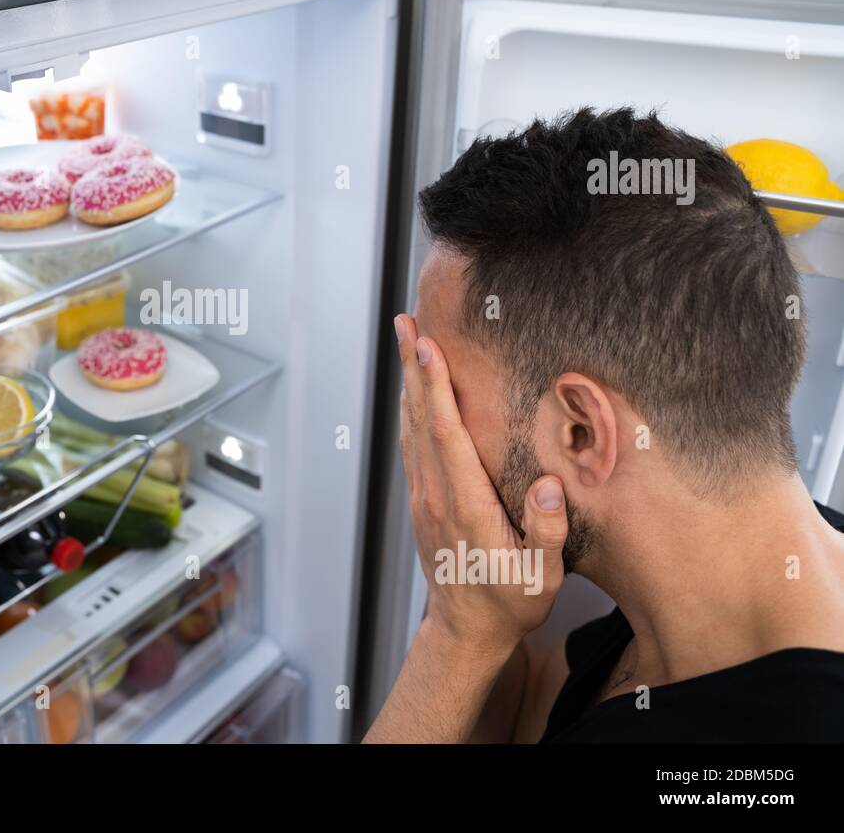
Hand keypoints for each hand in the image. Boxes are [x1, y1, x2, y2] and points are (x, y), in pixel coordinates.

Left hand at [395, 314, 567, 656]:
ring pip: (412, 427)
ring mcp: (423, 496)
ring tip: (407, 341)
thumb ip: (546, 531)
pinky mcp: (422, 499)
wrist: (464, 632)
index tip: (430, 349)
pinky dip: (411, 409)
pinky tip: (413, 391)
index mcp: (466, 505)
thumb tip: (548, 484)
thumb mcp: (541, 578)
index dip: (437, 389)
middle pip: (421, 418)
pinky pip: (412, 444)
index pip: (447, 435)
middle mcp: (436, 494)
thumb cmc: (507, 603)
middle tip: (406, 322)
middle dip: (414, 367)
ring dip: (409, 382)